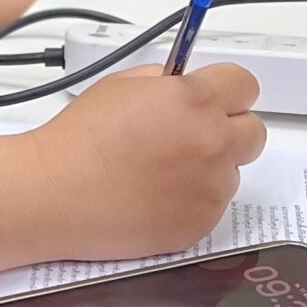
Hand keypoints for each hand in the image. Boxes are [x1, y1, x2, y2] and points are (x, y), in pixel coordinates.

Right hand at [0, 62, 266, 272]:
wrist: (54, 193)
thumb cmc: (80, 140)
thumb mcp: (122, 85)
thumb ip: (167, 82)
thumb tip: (187, 86)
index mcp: (196, 100)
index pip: (246, 86)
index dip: (228, 92)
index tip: (216, 101)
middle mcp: (213, 143)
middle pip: (253, 132)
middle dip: (228, 131)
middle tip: (192, 139)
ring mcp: (210, 188)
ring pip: (231, 173)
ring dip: (208, 170)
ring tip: (160, 174)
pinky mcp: (199, 225)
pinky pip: (212, 207)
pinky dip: (191, 203)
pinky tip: (154, 198)